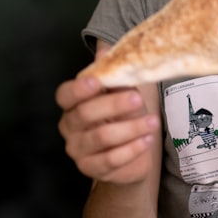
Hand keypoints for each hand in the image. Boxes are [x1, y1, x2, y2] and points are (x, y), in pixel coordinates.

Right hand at [55, 70, 160, 184]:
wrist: (130, 154)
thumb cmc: (122, 118)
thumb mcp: (120, 94)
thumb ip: (113, 76)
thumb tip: (106, 49)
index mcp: (71, 105)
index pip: (65, 95)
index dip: (79, 89)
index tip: (98, 82)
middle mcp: (69, 127)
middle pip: (85, 114)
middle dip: (114, 105)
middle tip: (138, 100)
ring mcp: (78, 150)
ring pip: (102, 137)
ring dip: (130, 128)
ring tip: (152, 122)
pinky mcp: (92, 169)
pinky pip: (111, 159)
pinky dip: (132, 149)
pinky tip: (147, 140)